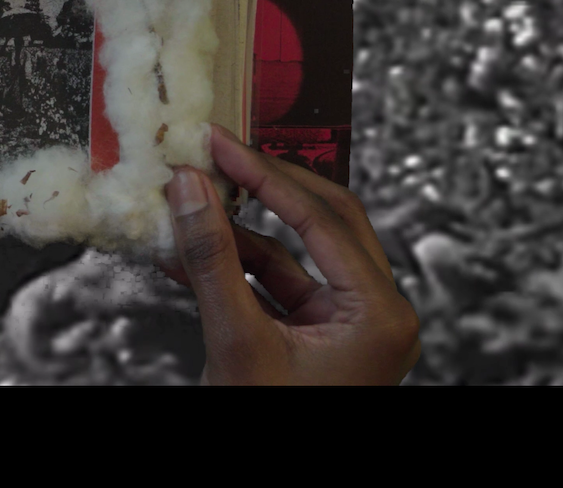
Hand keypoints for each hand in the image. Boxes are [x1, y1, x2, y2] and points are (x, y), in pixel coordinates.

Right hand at [158, 124, 420, 384]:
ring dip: (237, 231)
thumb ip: (212, 258)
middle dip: (261, 187)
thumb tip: (189, 187)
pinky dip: (234, 266)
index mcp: (379, 313)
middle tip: (212, 154)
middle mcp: (376, 312)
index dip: (263, 174)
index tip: (217, 143)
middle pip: (322, 220)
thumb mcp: (235, 340)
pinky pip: (278, 284)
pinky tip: (183, 252)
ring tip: (184, 206)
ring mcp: (348, 324)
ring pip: (295, 251)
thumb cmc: (265, 419)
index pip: (322, 218)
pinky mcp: (317, 336)